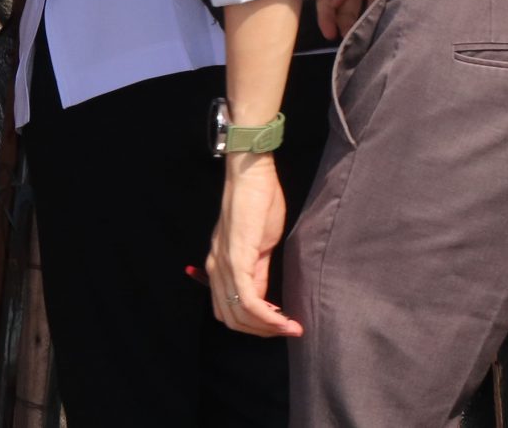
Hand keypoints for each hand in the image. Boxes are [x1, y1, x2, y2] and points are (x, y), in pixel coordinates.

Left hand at [207, 154, 301, 337]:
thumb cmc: (258, 201)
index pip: (230, 310)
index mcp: (220, 265)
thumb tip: (263, 299)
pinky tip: (284, 319)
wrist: (252, 173)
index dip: (255, 324)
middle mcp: (216, 269)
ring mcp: (224, 265)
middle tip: (288, 330)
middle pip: (232, 320)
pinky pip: (248, 300)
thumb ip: (258, 271)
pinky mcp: (237, 259)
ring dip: (266, 329)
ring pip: (238, 316)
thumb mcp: (259, 243)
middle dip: (261, 332)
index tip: (280, 325)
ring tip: (291, 328)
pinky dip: (267, 316)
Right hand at [316, 0, 387, 40]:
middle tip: (347, 42)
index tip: (330, 34)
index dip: (326, 17)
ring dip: (356, 26)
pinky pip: (375, 8)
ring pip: (357, 13)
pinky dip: (374, 20)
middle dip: (341, 26)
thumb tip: (334, 3)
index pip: (327, 0)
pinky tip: (375, 30)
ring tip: (360, 41)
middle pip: (341, 10)